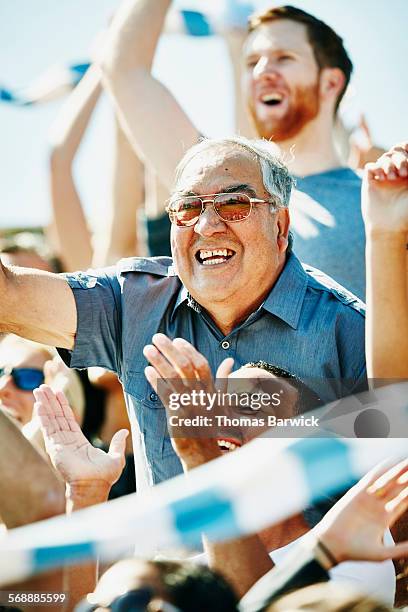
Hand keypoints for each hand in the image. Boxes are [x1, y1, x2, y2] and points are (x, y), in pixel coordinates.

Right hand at [33, 385, 127, 488]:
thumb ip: (117, 443)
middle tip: (43, 387)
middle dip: (50, 401)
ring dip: (45, 404)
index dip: (63, 405)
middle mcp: (67, 441)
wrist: (94, 485)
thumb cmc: (104, 476)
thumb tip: (124, 432)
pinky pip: (48, 428)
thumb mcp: (116, 457)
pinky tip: (39, 406)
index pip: (68, 419)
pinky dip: (43, 417)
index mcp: (79, 442)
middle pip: (57, 416)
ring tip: (39, 390)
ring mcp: (59, 443)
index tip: (57, 393)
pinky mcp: (55, 447)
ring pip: (51, 419)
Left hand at [143, 333, 232, 468]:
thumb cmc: (213, 425)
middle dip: (170, 350)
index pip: (202, 365)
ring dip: (159, 361)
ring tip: (147, 349)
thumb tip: (229, 360)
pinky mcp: (177, 417)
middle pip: (185, 367)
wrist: (206, 453)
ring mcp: (189, 406)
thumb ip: (223, 380)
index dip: (190, 351)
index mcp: (211, 391)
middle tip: (157, 337)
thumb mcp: (222, 402)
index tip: (177, 340)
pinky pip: (165, 396)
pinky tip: (147, 371)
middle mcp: (201, 396)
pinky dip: (156, 382)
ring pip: (173, 379)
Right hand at [314, 458, 407, 563]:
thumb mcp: (382, 554)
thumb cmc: (356, 553)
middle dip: (406, 480)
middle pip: (396, 490)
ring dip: (397, 473)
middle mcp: (377, 507)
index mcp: (385, 519)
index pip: (402, 502)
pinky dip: (379, 470)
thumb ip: (401, 550)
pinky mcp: (357, 494)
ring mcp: (367, 499)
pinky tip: (389, 462)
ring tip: (407, 463)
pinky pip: (370, 479)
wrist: (333, 545)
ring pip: (386, 483)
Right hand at [362, 142, 407, 232]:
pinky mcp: (370, 183)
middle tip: (404, 173)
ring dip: (389, 163)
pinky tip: (381, 177)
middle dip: (401, 158)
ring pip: (384, 158)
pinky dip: (376, 168)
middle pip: (396, 153)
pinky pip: (371, 167)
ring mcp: (382, 178)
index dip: (407, 150)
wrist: (389, 226)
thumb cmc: (406, 213)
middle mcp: (396, 174)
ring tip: (392, 177)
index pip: (406, 153)